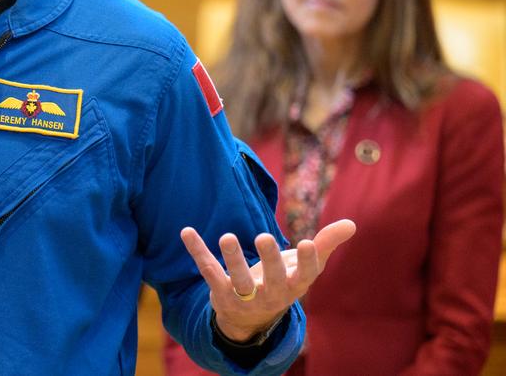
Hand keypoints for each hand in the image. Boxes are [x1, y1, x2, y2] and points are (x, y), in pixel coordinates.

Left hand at [180, 219, 355, 341]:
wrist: (250, 317)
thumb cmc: (283, 281)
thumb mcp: (306, 267)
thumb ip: (326, 244)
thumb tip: (352, 223)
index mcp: (294, 286)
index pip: (305, 276)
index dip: (308, 261)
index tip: (309, 243)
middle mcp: (270, 294)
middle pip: (271, 279)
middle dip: (268, 260)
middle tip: (264, 237)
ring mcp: (244, 295)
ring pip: (238, 280)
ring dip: (232, 259)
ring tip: (227, 237)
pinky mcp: (219, 292)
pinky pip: (207, 270)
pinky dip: (197, 251)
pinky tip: (187, 231)